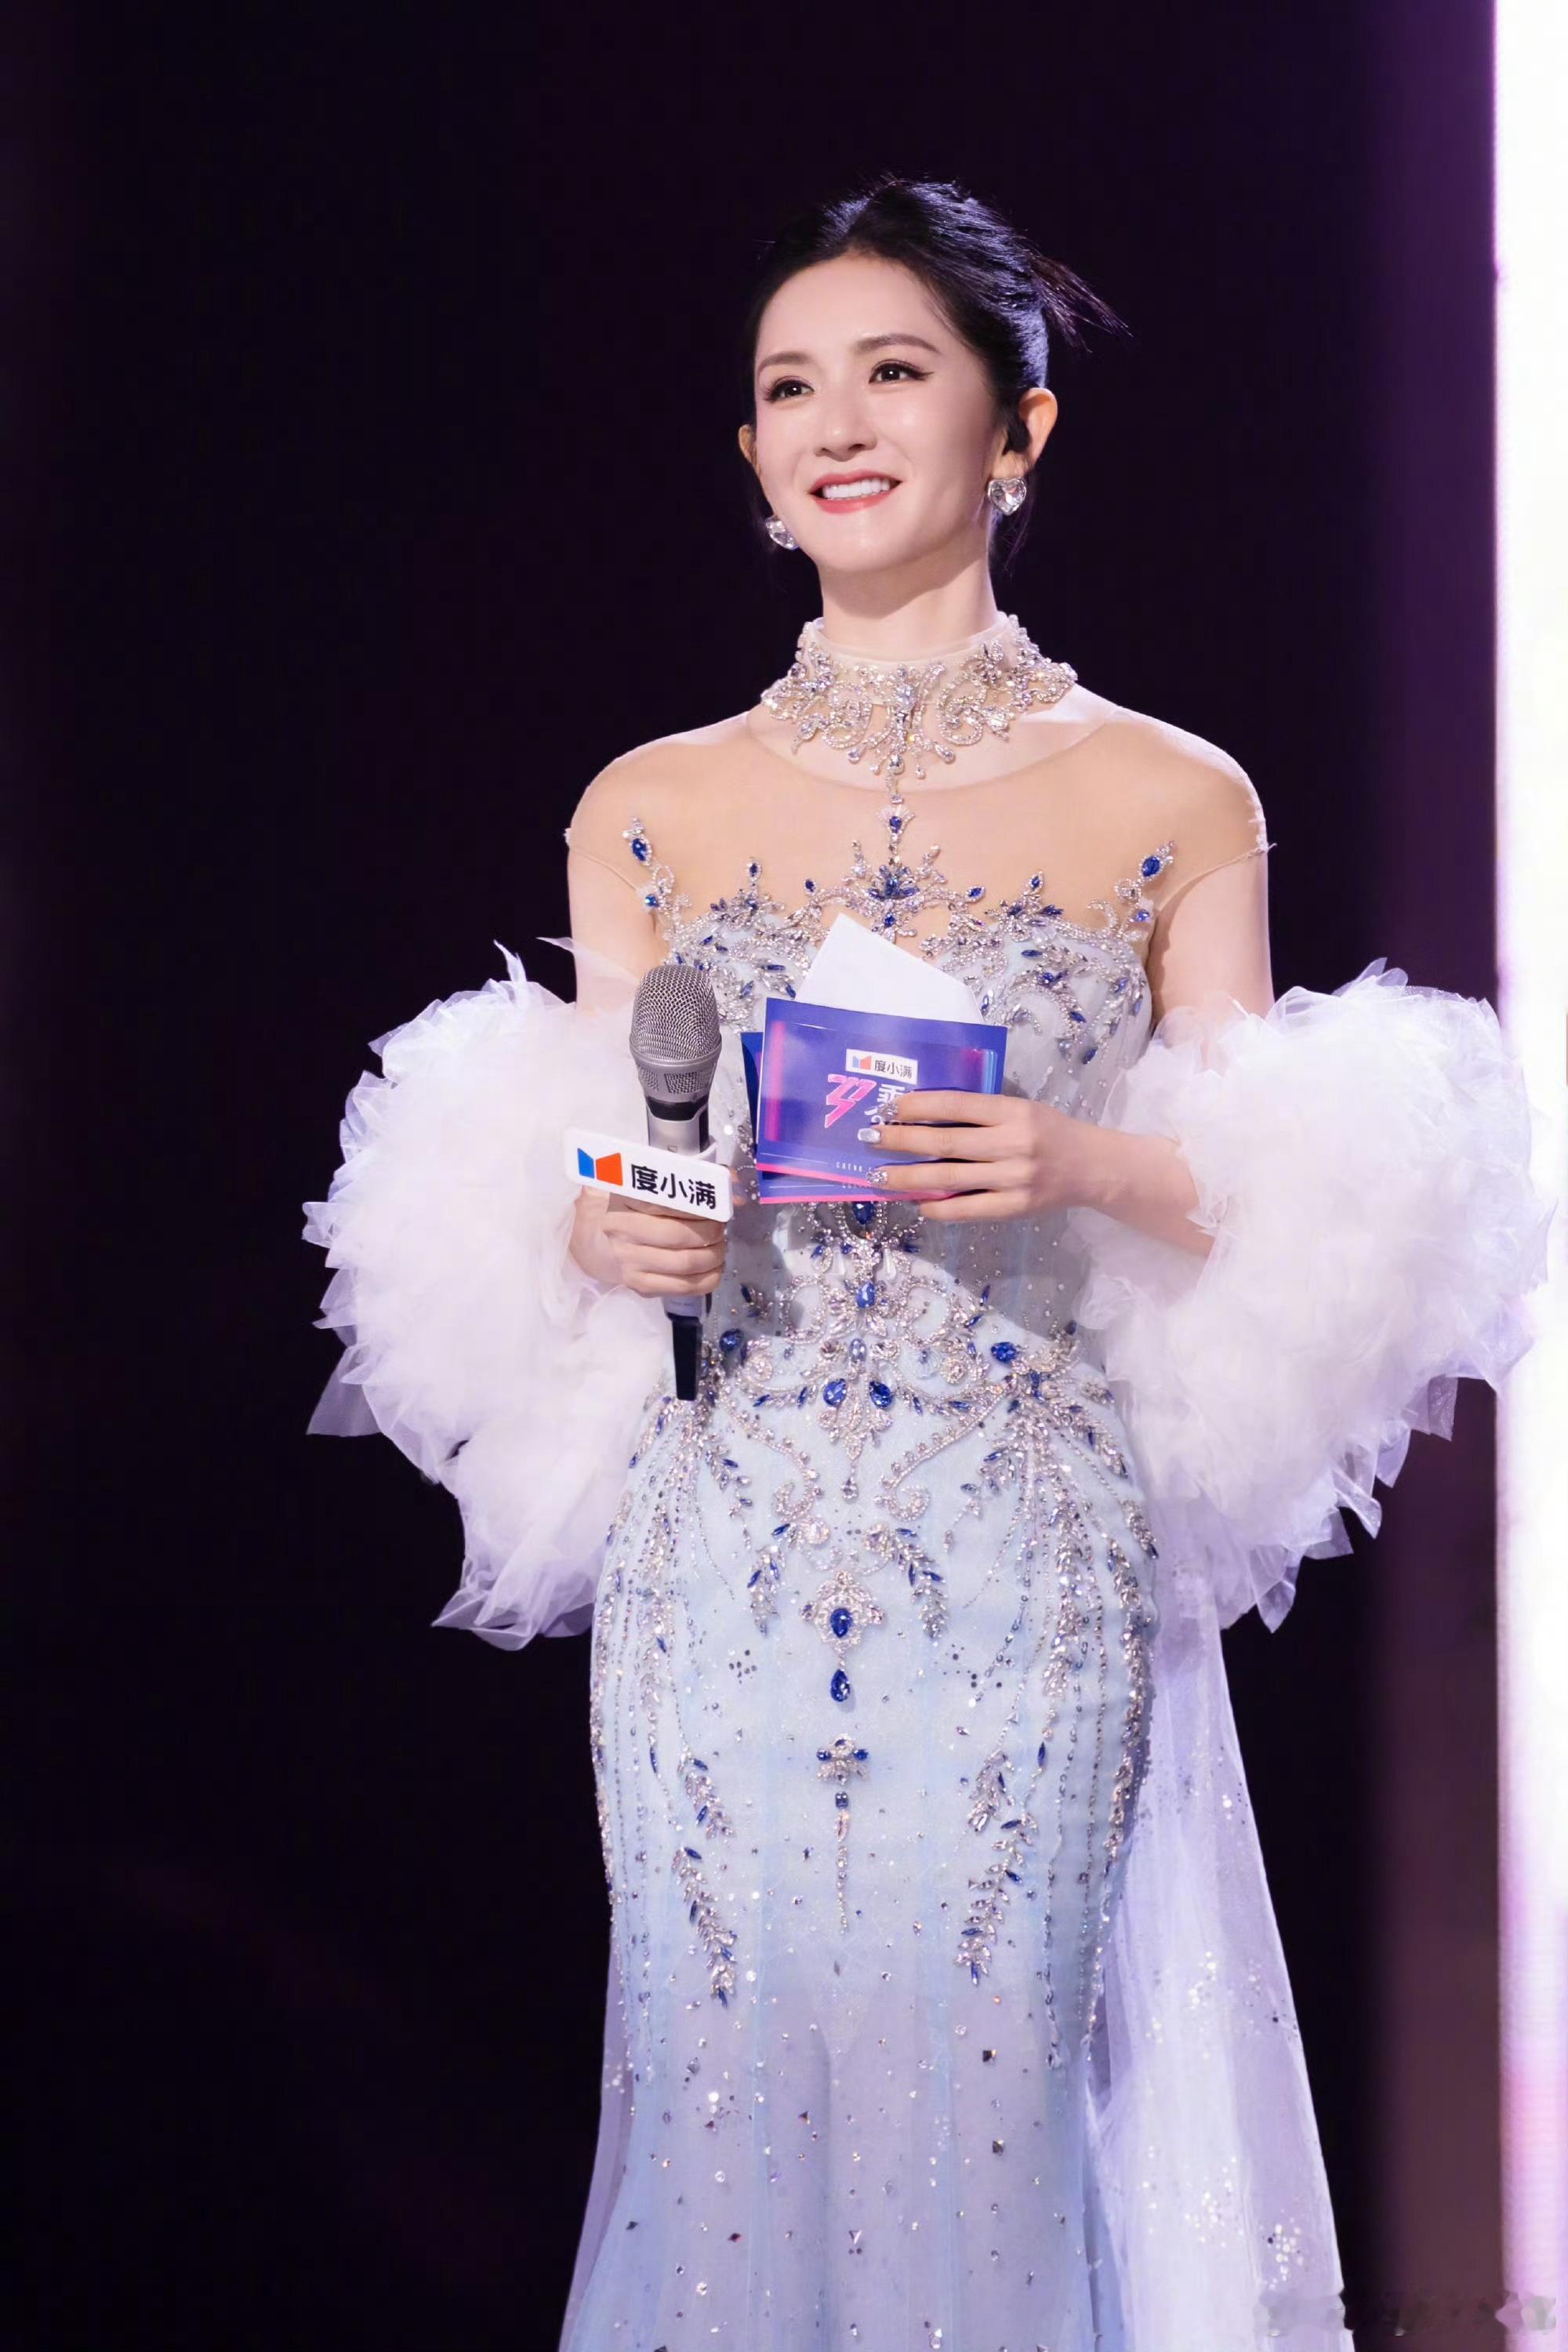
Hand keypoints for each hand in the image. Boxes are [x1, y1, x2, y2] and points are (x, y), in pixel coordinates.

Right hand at [595, 1194, 727, 1297]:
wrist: (603, 1242)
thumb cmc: (638, 1208)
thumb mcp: (655, 1185)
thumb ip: (694, 1179)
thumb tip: (734, 1189)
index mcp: (623, 1196)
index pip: (668, 1200)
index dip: (699, 1204)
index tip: (717, 1206)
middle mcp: (620, 1229)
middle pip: (678, 1234)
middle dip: (710, 1232)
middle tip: (720, 1228)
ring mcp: (628, 1260)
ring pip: (685, 1263)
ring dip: (713, 1256)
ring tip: (719, 1246)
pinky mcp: (639, 1285)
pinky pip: (683, 1287)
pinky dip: (708, 1278)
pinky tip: (714, 1267)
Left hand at [860, 1090, 1102, 1223]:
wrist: (1091, 1167)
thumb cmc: (1048, 1132)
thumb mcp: (1020, 1110)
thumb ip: (980, 1113)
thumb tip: (921, 1118)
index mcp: (1013, 1111)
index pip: (956, 1106)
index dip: (918, 1106)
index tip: (889, 1107)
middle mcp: (1012, 1144)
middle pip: (946, 1143)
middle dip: (901, 1141)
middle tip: (869, 1139)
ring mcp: (1013, 1178)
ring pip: (950, 1178)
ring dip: (908, 1178)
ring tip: (879, 1176)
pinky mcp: (1014, 1207)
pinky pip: (967, 1210)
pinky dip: (938, 1207)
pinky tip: (917, 1202)